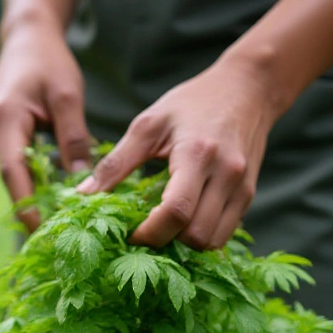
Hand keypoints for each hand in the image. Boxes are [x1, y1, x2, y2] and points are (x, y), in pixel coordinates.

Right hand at [0, 22, 92, 230]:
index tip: (39, 230)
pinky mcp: (3, 132)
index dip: (25, 204)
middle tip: (55, 238)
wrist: (27, 37)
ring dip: (35, 194)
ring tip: (60, 224)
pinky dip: (36, 178)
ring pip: (16, 171)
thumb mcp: (68, 96)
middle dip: (32, 207)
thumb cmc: (49, 61)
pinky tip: (56, 195)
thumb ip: (74, 138)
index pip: (12, 170)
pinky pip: (18, 162)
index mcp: (6, 119)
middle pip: (12, 177)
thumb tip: (83, 182)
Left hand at [76, 57, 280, 249]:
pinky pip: (225, 233)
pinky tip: (184, 221)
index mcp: (197, 155)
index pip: (175, 212)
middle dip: (165, 241)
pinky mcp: (248, 195)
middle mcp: (226, 175)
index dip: (148, 233)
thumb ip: (116, 162)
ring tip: (163, 227)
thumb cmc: (193, 102)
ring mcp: (242, 187)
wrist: (247, 89)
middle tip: (143, 230)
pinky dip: (202, 236)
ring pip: (213, 241)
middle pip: (195, 235)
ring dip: (185, 243)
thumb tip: (83, 195)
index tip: (128, 233)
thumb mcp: (149, 124)